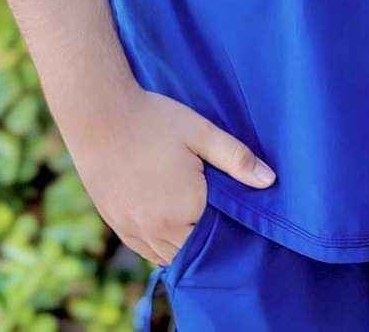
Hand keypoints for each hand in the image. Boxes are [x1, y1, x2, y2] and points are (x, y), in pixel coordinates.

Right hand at [59, 83, 276, 264]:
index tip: (234, 208)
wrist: (99, 114)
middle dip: (207, 238)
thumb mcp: (201, 133)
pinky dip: (159, 243)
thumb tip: (269, 181)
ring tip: (194, 215)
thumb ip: (236, 159)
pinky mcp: (116, 224)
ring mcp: (133, 230)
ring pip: (166, 255)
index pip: (216, 239)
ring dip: (183, 243)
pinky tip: (169, 222)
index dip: (228, 227)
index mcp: (183, 212)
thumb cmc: (153, 121)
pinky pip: (145, 250)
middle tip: (216, 209)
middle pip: (192, 251)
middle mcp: (157, 230)